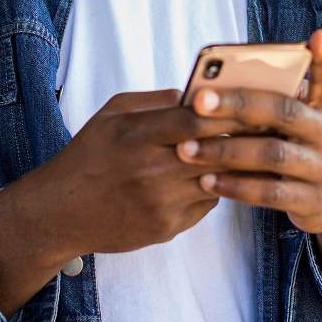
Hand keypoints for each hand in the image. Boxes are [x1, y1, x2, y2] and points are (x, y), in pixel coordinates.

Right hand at [0, 89, 254, 268]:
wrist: (60, 212)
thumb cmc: (88, 154)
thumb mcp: (112, 113)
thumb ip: (156, 100)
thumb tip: (198, 94)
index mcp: (137, 134)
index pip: (196, 119)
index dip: (226, 111)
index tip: (247, 103)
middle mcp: (150, 170)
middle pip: (215, 151)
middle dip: (241, 138)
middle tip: (261, 127)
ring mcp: (160, 203)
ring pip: (218, 180)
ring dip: (230, 166)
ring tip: (242, 151)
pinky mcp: (166, 228)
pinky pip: (207, 205)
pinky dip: (212, 189)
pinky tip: (207, 178)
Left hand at [175, 28, 321, 242]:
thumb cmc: (314, 145)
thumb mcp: (315, 119)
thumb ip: (284, 98)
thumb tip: (228, 78)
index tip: (316, 37)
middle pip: (283, 112)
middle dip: (238, 104)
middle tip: (198, 101)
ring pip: (271, 154)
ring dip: (226, 150)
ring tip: (188, 148)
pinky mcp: (311, 201)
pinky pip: (268, 192)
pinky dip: (235, 186)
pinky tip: (207, 180)